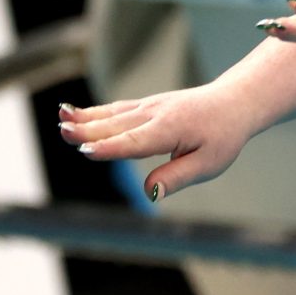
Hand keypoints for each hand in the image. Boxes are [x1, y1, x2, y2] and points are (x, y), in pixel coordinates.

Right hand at [59, 86, 262, 202]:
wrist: (234, 103)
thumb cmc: (222, 136)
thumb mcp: (209, 163)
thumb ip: (177, 177)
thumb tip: (149, 192)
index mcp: (171, 130)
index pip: (136, 142)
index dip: (111, 147)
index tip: (86, 150)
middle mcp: (156, 115)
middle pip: (117, 125)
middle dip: (89, 129)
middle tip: (63, 132)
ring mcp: (149, 107)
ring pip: (112, 114)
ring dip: (85, 117)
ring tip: (61, 117)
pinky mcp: (145, 106)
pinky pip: (116, 109)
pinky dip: (93, 112)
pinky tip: (72, 114)